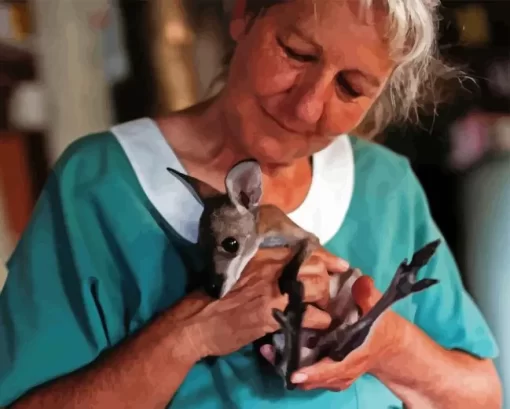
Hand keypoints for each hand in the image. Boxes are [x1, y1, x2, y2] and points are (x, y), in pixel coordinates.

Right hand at [183, 247, 343, 358]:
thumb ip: (263, 266)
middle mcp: (271, 269)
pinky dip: (317, 321)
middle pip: (315, 267)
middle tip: (324, 294)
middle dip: (326, 281)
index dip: (327, 257)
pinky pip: (309, 315)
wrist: (196, 321)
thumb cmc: (214, 294)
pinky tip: (314, 325)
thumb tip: (287, 268)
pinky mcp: (273, 315)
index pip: (305, 249)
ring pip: (317, 288)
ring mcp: (274, 291)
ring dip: (324, 300)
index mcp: (263, 255)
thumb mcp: (238, 269)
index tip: (340, 264)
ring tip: (321, 309)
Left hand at [260, 275, 406, 390]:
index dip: (314, 372)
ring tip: (267, 351)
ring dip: (289, 367)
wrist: (390, 346)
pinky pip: (310, 377)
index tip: (295, 372)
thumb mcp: (379, 310)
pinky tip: (276, 352)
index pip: (333, 369)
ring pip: (310, 379)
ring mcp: (335, 376)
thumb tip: (361, 281)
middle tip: (269, 353)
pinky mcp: (329, 373)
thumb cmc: (382, 327)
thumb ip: (368, 297)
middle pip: (314, 378)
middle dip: (292, 368)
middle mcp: (343, 371)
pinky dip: (294, 367)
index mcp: (354, 357)